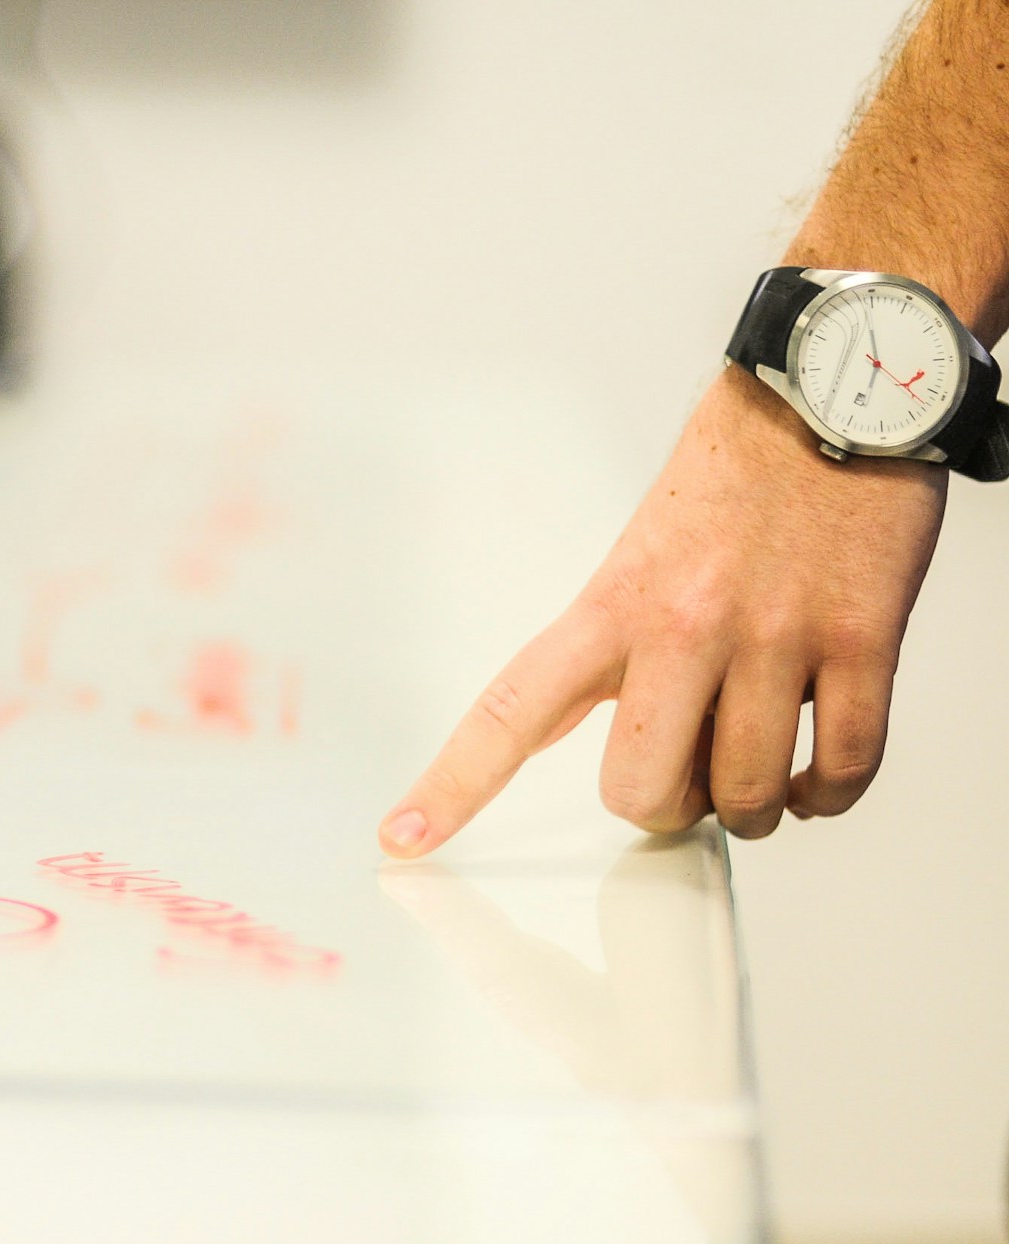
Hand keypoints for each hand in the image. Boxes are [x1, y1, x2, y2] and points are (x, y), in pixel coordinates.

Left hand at [379, 366, 947, 856]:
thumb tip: (608, 737)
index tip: (401, 840)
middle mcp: (683, 625)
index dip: (452, 784)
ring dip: (751, 806)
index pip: (510, 710)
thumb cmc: (740, 473)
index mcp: (612, 603)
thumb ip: (618, 645)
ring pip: (746, 796)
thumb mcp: (644, 552)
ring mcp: (775, 635)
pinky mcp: (862, 639)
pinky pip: (843, 769)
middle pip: (640, 790)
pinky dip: (824, 794)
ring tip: (758, 763)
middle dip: (663, 806)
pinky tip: (812, 773)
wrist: (842, 384)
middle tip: (685, 773)